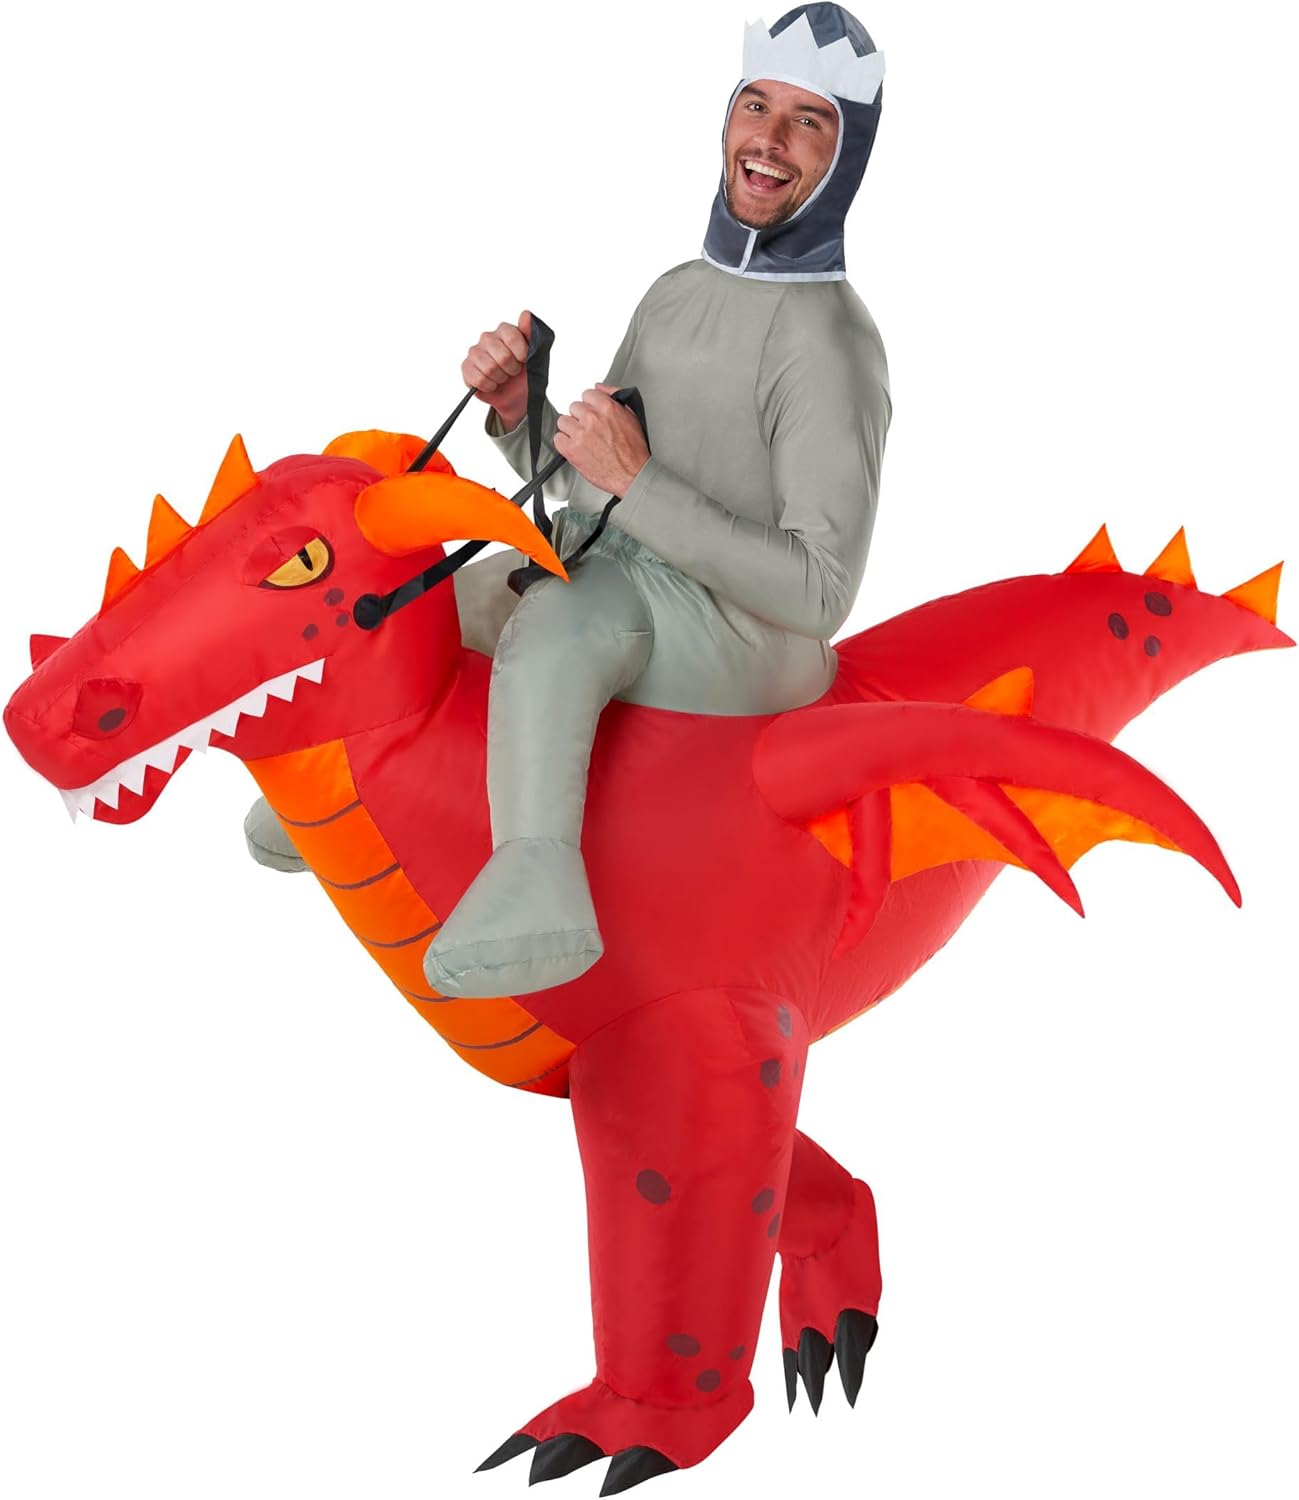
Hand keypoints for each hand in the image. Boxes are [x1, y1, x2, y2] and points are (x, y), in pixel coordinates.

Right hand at [462, 310, 532, 428]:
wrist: (518, 396)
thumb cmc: (526, 374)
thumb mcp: (537, 355)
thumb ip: (532, 333)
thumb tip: (526, 314)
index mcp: (504, 331)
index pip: (512, 336)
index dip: (521, 354)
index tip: (524, 361)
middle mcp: (488, 338)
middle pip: (502, 356)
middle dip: (512, 369)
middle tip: (513, 371)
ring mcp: (475, 352)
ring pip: (489, 368)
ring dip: (500, 378)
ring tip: (503, 377)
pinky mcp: (466, 367)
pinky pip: (478, 379)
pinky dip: (490, 386)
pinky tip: (493, 384)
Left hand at [553, 383, 649, 497]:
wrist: (632, 475)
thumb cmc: (633, 451)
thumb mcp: (631, 416)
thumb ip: (614, 396)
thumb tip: (600, 387)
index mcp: (607, 407)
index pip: (587, 394)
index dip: (590, 406)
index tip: (592, 414)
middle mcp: (592, 418)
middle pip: (574, 407)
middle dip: (580, 418)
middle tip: (589, 430)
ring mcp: (580, 434)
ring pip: (563, 421)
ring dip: (571, 430)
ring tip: (582, 440)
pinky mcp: (571, 450)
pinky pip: (558, 439)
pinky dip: (565, 444)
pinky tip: (576, 448)